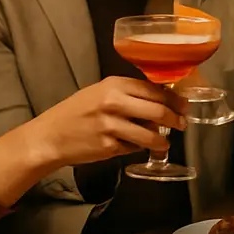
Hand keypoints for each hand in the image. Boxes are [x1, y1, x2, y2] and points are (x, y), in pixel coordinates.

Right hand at [29, 77, 186, 166]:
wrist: (50, 135)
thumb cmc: (76, 112)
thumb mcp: (100, 92)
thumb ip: (127, 94)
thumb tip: (159, 100)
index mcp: (114, 84)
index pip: (154, 90)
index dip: (174, 99)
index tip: (183, 105)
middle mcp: (114, 102)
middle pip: (158, 110)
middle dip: (175, 119)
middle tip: (181, 124)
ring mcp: (111, 126)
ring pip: (150, 134)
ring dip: (162, 140)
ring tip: (165, 142)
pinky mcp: (109, 147)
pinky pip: (134, 148)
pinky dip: (139, 148)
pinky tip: (136, 146)